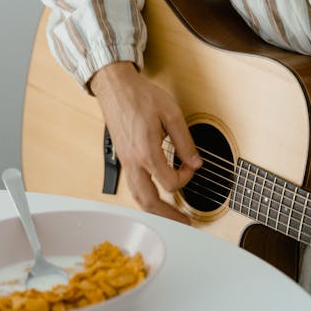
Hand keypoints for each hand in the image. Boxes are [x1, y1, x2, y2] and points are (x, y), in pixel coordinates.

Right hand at [91, 62, 201, 223]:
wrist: (115, 87)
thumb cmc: (140, 96)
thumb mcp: (171, 114)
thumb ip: (185, 142)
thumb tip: (195, 162)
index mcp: (146, 152)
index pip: (170, 182)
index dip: (186, 178)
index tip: (191, 166)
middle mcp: (133, 162)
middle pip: (149, 202)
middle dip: (169, 216)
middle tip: (185, 223)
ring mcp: (125, 162)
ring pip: (138, 197)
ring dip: (156, 211)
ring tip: (172, 217)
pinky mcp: (123, 159)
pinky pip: (133, 186)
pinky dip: (146, 197)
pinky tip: (156, 197)